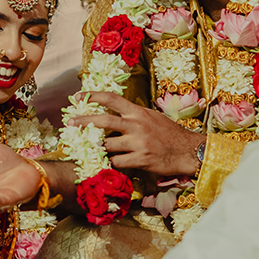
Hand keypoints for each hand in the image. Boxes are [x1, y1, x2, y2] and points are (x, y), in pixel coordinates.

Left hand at [66, 92, 202, 177]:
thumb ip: (134, 116)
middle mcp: (136, 125)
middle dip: (83, 122)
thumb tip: (115, 114)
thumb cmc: (170, 134)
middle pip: (103, 121)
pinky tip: (109, 162)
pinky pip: (117, 162)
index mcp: (138, 112)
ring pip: (107, 145)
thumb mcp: (152, 117)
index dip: (93, 96)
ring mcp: (138, 143)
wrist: (188, 151)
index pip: (112, 99)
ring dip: (98, 148)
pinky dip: (111, 162)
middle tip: (70, 123)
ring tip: (91, 149)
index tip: (79, 97)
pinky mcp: (140, 160)